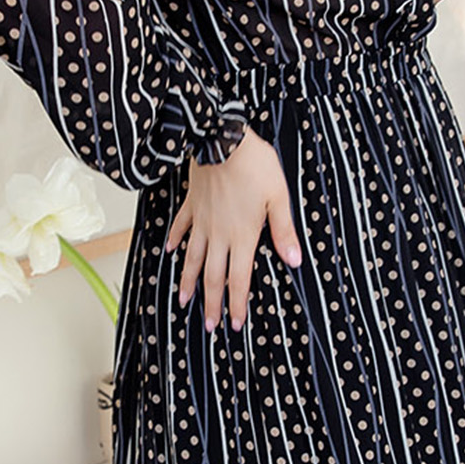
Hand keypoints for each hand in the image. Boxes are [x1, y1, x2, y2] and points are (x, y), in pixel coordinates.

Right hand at [165, 128, 302, 331]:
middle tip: (209, 325)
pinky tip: (170, 251)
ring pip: (192, 258)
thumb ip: (284, 231)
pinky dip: (175, 240)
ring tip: (183, 300)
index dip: (237, 303)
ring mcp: (202, 220)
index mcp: (242, 235)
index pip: (239, 279)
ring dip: (188, 281)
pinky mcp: (192, 204)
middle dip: (212, 303)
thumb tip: (294, 261)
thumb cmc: (254, 164)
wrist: (222, 138)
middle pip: (213, 276)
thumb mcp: (278, 197)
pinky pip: (181, 226)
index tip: (234, 324)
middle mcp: (219, 234)